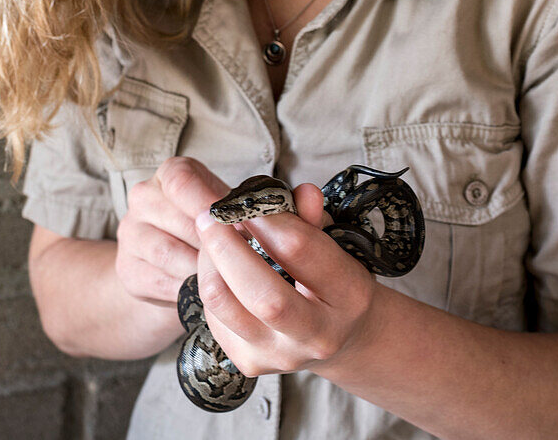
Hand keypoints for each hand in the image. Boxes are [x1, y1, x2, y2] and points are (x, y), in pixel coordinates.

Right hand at [114, 156, 229, 306]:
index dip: (209, 205)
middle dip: (212, 244)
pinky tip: (200, 288)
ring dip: (198, 268)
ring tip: (220, 274)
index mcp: (169, 174)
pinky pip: (159, 281)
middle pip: (179, 221)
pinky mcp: (126, 268)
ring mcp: (129, 232)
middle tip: (237, 259)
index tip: (235, 226)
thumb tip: (241, 226)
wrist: (178, 264)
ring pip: (168, 253)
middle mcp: (142, 196)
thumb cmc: (209, 229)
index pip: (182, 182)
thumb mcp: (223, 210)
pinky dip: (184, 288)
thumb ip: (230, 212)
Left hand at [194, 183, 382, 376]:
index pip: (300, 251)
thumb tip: (303, 193)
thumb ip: (313, 218)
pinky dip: (210, 283)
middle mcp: (318, 335)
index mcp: (349, 296)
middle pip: (262, 294)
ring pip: (225, 305)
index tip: (246, 199)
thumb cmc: (333, 281)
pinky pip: (213, 317)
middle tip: (210, 216)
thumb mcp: (334, 245)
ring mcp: (282, 356)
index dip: (266, 219)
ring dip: (208, 262)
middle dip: (227, 247)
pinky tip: (217, 267)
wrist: (339, 337)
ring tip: (209, 236)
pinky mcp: (250, 363)